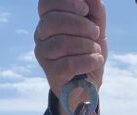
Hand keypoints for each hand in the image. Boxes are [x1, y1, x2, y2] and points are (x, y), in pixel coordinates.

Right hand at [34, 0, 107, 114]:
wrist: (88, 85)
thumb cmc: (89, 53)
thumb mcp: (96, 29)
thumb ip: (96, 11)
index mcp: (48, 20)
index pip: (46, 4)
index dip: (66, 2)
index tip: (85, 9)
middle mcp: (40, 36)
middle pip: (53, 22)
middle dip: (80, 25)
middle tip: (95, 32)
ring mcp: (43, 55)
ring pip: (61, 43)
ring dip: (86, 45)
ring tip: (96, 50)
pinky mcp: (51, 74)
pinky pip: (69, 64)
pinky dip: (88, 61)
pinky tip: (96, 61)